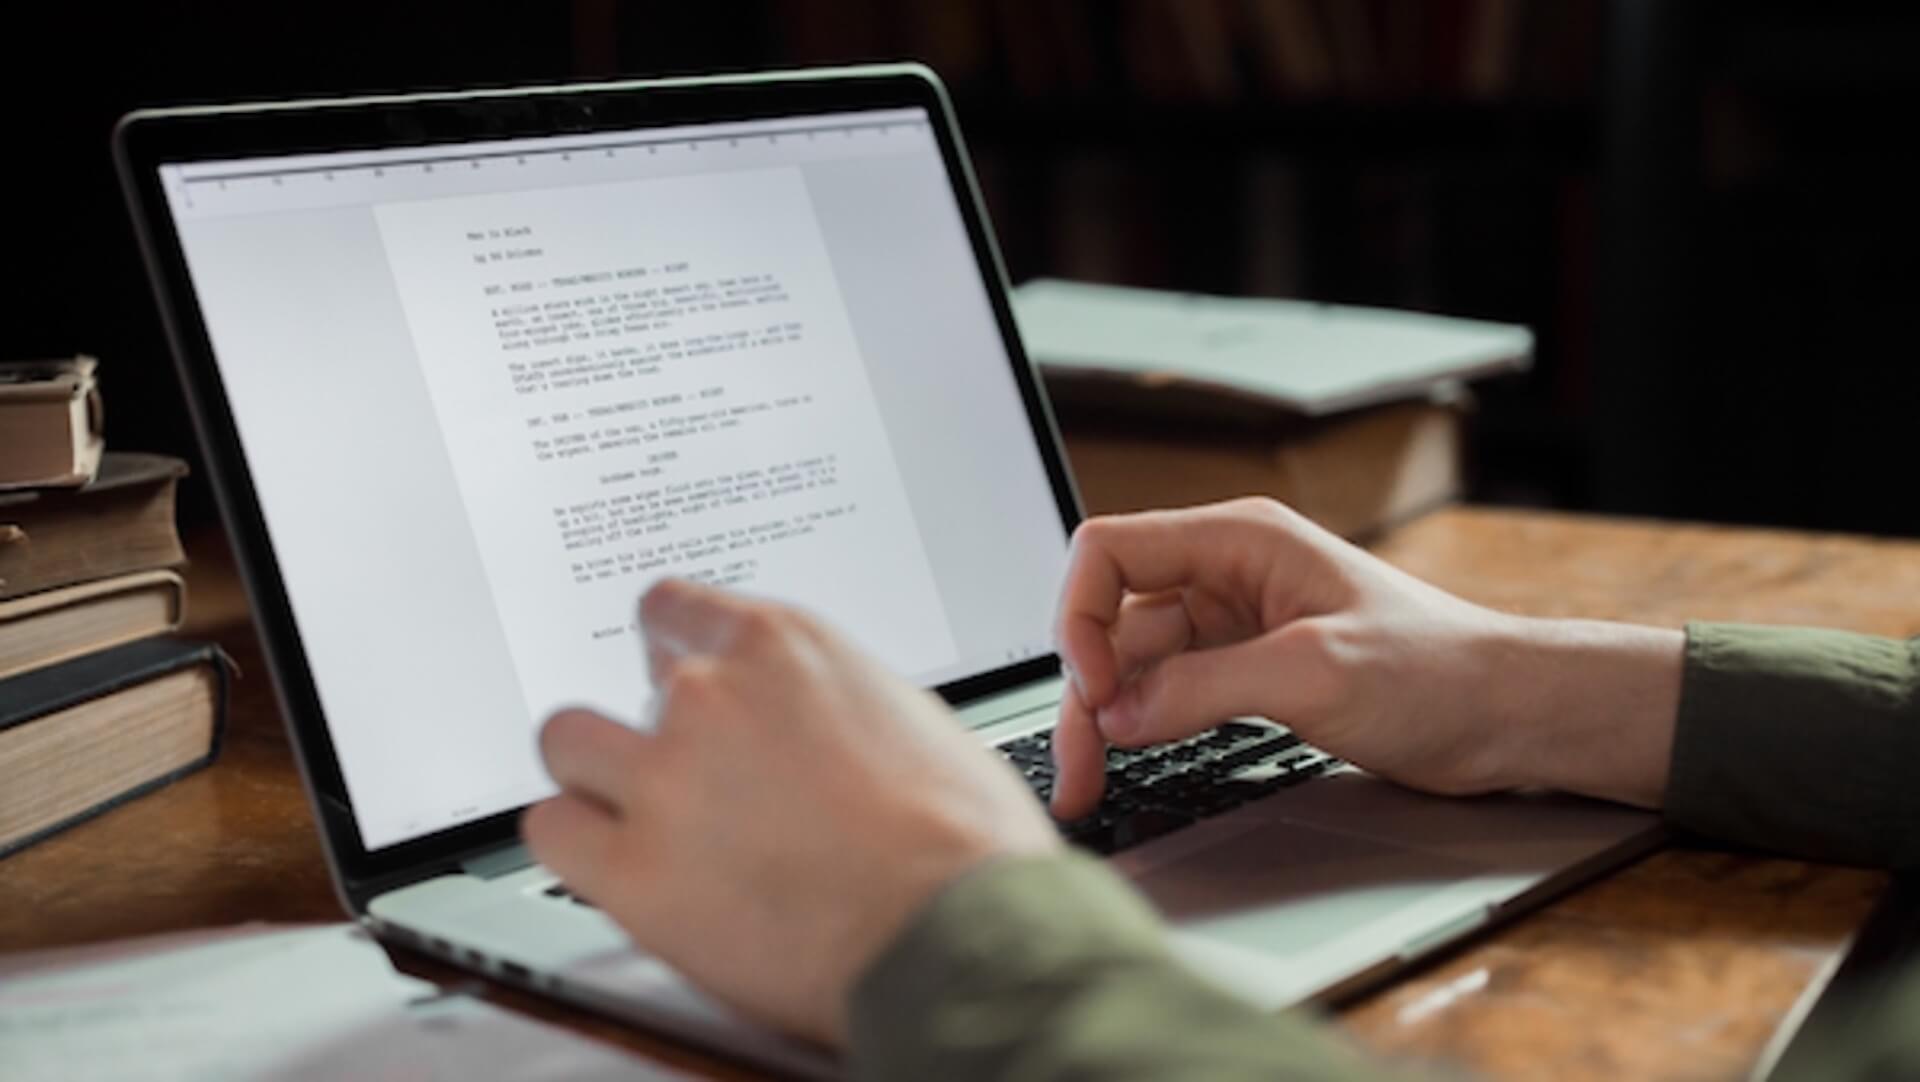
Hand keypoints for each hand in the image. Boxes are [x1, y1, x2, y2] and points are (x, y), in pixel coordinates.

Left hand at [522, 579, 1058, 1046]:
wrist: (959, 932)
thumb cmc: (962, 840)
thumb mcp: (907, 718)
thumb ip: (827, 700)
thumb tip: (806, 718)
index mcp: (783, 648)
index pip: (674, 610)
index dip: (673, 652)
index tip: (676, 677)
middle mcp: (711, 697)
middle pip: (628, 683)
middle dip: (652, 723)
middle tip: (685, 770)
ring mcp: (665, 780)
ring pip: (568, 744)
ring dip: (598, 774)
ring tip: (633, 813)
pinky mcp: (634, 870)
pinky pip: (552, 833)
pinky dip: (576, 845)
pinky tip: (611, 862)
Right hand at [1050, 499, 1684, 818]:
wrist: (1508, 717)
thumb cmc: (1438, 672)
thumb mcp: (1313, 672)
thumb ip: (1204, 687)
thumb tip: (1118, 713)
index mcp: (1240, 541)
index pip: (1110, 550)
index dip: (1081, 617)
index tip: (1098, 689)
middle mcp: (1227, 575)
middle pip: (1113, 619)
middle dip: (1086, 688)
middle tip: (1078, 769)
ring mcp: (1235, 626)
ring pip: (1135, 665)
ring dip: (1107, 720)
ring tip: (1089, 785)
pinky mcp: (1249, 674)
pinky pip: (1170, 693)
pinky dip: (1144, 729)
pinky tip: (1130, 764)